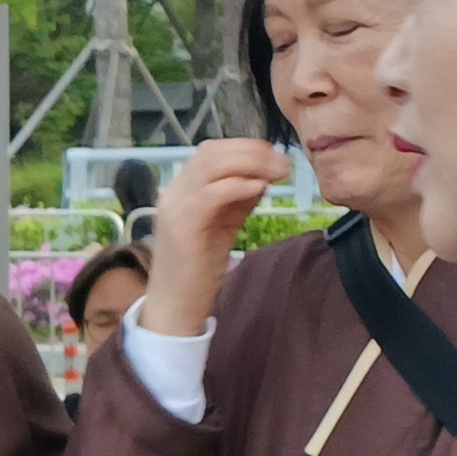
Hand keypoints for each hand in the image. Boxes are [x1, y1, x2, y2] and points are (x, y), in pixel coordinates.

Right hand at [137, 139, 287, 339]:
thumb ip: (239, 198)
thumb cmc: (199, 270)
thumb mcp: (224, 224)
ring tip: (278, 172)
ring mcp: (174, 206)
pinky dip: (238, 185)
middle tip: (283, 162)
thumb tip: (263, 175)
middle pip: (211, 152)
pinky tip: (260, 188)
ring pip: (210, 165)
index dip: (246, 148)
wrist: (174, 307)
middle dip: (252, 151)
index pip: (211, 151)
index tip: (277, 157)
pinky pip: (211, 193)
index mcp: (181, 189)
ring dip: (250, 163)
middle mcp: (173, 192)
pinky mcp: (182, 225)